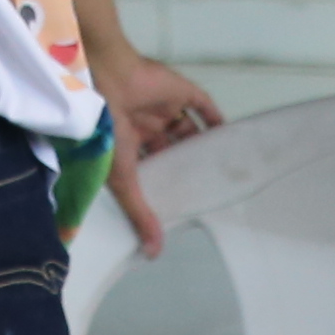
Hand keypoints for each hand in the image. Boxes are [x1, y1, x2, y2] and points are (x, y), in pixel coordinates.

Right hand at [89, 40, 220, 255]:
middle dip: (186, 164)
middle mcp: (146, 124)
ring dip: (202, 145)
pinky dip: (215, 120)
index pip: (151, 164)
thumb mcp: (123, 179)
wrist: (106, 82)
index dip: (166, 179)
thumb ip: (140, 212)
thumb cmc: (106, 131)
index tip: (181, 200)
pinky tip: (229, 137)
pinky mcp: (179, 90)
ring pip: (189, 128)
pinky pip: (203, 105)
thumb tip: (153, 252)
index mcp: (127, 142)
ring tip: (222, 168)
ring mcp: (163, 107)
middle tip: (206, 187)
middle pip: (172, 147)